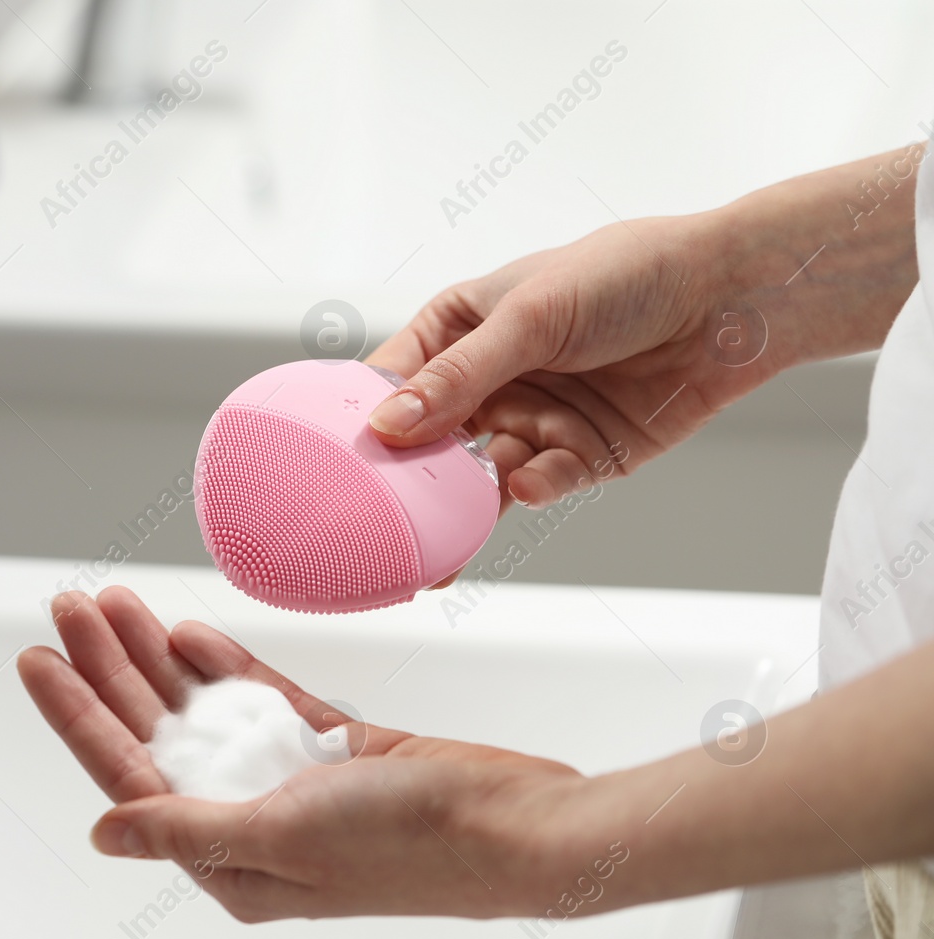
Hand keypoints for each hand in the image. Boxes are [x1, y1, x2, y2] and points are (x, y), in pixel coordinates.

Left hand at [17, 587, 587, 920]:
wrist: (519, 825)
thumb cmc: (414, 848)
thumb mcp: (280, 839)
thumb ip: (186, 829)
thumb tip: (106, 833)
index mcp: (230, 858)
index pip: (128, 772)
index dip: (77, 712)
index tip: (38, 660)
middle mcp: (252, 821)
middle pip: (158, 731)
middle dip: (109, 666)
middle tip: (71, 606)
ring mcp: (294, 783)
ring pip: (205, 709)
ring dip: (159, 656)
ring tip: (116, 603)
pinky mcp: (336, 750)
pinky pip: (263, 702)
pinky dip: (226, 669)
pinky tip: (188, 635)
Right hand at [366, 216, 743, 511]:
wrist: (731, 298)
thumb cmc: (627, 275)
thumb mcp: (528, 318)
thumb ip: (458, 378)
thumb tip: (390, 425)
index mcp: (459, 329)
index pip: (393, 381)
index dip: (366, 419)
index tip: (340, 458)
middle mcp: (489, 380)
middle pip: (430, 442)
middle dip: (411, 479)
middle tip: (383, 519)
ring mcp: (531, 419)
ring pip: (480, 477)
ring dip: (466, 502)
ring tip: (445, 531)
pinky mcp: (577, 455)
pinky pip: (540, 483)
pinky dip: (534, 487)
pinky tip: (529, 482)